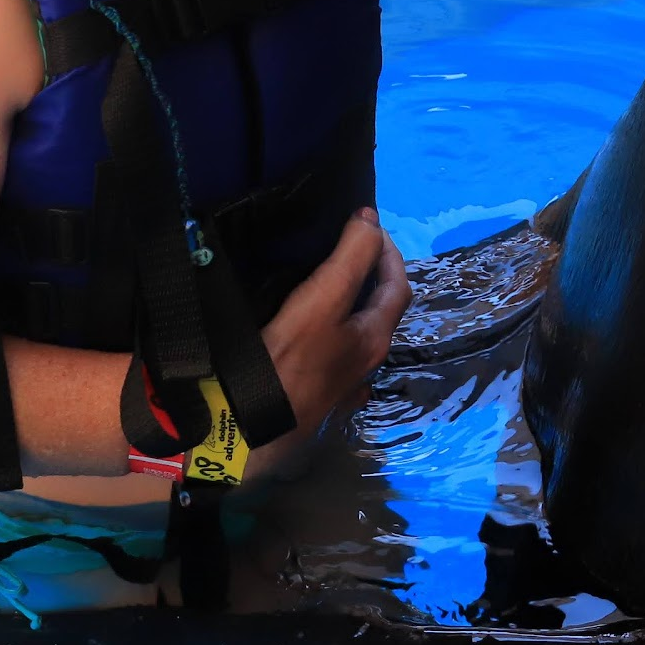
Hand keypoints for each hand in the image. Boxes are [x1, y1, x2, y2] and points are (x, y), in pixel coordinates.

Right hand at [250, 208, 408, 479]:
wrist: (247, 425)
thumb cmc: (289, 360)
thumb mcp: (323, 300)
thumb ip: (351, 258)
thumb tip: (371, 218)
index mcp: (375, 338)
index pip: (397, 284)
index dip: (388, 250)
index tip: (365, 223)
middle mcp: (365, 362)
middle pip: (380, 309)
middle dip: (372, 273)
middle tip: (346, 244)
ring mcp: (341, 383)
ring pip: (356, 333)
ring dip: (351, 302)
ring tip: (325, 277)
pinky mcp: (315, 395)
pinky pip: (332, 354)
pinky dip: (331, 331)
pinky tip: (313, 327)